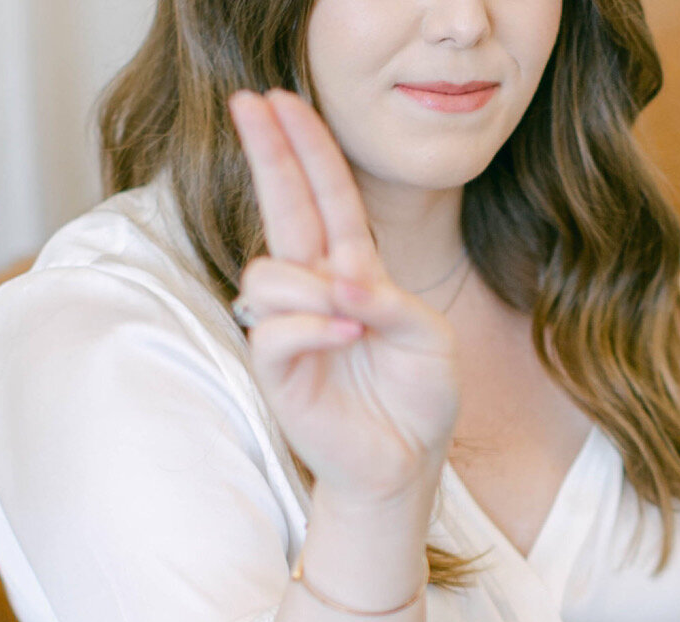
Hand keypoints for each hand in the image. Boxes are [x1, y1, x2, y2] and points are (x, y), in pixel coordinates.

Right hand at [229, 90, 459, 508]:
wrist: (405, 464)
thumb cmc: (418, 400)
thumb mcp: (429, 340)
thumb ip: (392, 301)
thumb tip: (340, 283)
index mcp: (354, 273)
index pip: (326, 201)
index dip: (305, 149)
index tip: (280, 98)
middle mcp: (315, 292)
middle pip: (283, 210)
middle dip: (269, 154)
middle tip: (249, 102)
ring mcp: (291, 329)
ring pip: (270, 272)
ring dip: (311, 285)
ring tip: (353, 318)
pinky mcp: (277, 372)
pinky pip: (276, 329)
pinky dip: (313, 326)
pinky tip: (346, 337)